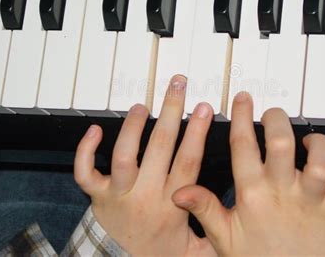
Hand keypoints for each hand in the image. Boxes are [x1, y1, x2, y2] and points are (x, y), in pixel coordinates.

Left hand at [74, 75, 215, 255]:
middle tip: (178, 85)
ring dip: (134, 127)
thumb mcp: (194, 253)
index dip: (197, 132)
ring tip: (143, 105)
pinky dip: (86, 150)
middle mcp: (144, 195)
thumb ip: (216, 238)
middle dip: (171, 112)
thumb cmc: (156, 256)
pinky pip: (86, 171)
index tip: (204, 108)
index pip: (187, 161)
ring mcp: (118, 193)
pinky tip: (95, 129)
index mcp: (171, 204)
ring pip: (123, 154)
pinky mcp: (97, 194)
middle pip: (159, 146)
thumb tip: (238, 224)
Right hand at [172, 92, 324, 256]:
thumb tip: (180, 191)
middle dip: (277, 120)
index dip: (241, 117)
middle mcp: (281, 193)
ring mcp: (309, 202)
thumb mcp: (223, 236)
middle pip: (281, 143)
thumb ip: (204, 208)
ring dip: (317, 142)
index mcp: (252, 195)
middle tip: (273, 115)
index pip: (243, 146)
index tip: (243, 100)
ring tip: (308, 140)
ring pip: (321, 161)